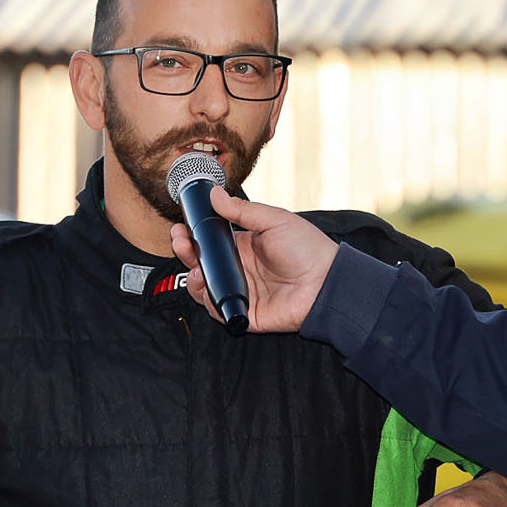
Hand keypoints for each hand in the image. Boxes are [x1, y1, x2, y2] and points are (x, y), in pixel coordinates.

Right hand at [167, 185, 338, 333]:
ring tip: (195, 269)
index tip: (181, 227)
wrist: (327, 282)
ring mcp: (242, 291)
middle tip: (179, 242)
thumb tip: (215, 194)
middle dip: (185, 253)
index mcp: (243, 247)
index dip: (192, 236)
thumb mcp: (274, 220)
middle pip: (202, 264)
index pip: (210, 242)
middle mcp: (239, 269)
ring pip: (205, 288)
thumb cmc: (308, 249)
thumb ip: (243, 210)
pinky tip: (209, 288)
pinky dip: (209, 301)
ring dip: (194, 278)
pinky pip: (220, 310)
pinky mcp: (246, 313)